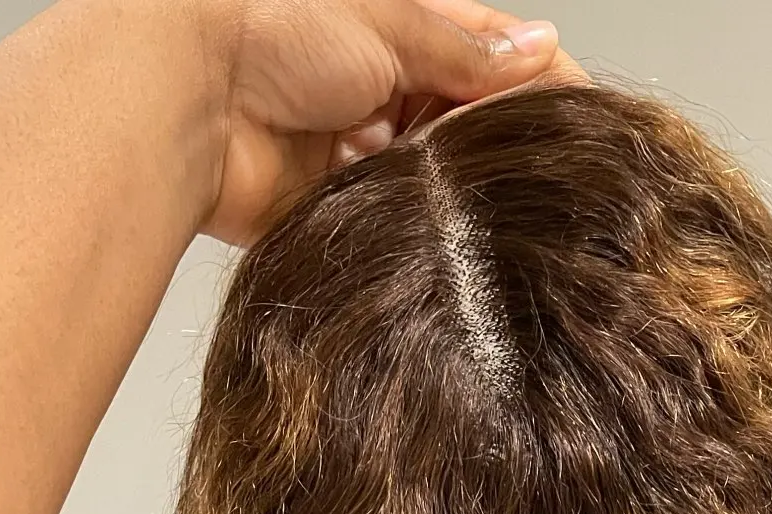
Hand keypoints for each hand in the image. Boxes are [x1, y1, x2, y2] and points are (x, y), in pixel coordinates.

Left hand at [184, 0, 577, 244]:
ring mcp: (360, 149)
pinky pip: (395, 224)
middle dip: (500, 143)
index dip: (539, 81)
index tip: (586, 114)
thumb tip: (540, 50)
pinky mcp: (337, 208)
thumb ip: (466, 52)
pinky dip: (417, 225)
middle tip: (545, 171)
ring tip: (492, 201)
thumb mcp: (389, 24)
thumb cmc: (267, 29)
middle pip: (466, 122)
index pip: (490, 55)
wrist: (184, 99)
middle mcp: (383, 87)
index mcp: (399, 27)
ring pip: (436, 179)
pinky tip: (442, 230)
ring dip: (457, 188)